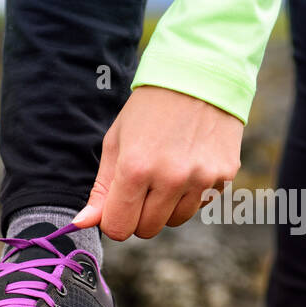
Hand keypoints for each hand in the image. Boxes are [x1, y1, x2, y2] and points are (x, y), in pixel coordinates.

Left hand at [76, 86, 242, 239]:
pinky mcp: (224, 176)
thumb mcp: (117, 142)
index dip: (114, 219)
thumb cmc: (149, 110)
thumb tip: (81, 223)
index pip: (119, 227)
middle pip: (147, 230)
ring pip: (175, 221)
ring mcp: (201, 179)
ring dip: (167, 205)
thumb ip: (101, 188)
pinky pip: (200, 204)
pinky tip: (190, 162)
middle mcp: (170, 178)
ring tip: (168, 171)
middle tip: (143, 184)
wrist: (200, 76)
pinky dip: (191, 193)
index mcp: (135, 168)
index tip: (118, 204)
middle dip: (139, 214)